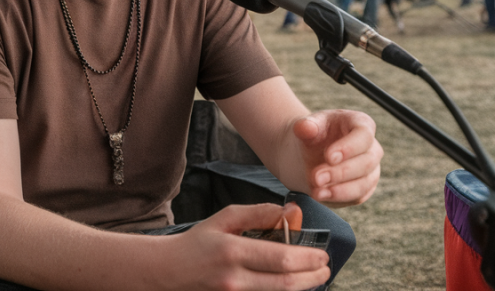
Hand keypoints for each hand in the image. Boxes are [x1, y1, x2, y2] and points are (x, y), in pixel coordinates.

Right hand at [162, 203, 329, 290]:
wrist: (168, 271)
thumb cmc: (198, 242)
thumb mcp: (224, 219)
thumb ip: (257, 214)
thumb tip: (288, 211)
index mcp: (232, 251)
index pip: (280, 259)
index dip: (307, 259)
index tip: (322, 255)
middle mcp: (234, 279)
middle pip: (284, 283)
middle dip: (311, 277)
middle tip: (325, 268)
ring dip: (301, 287)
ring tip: (314, 277)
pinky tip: (291, 284)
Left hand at [293, 110, 381, 206]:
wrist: (308, 155)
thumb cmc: (313, 135)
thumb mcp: (307, 126)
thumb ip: (305, 126)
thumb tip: (304, 127)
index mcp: (361, 123)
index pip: (364, 135)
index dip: (348, 147)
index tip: (329, 157)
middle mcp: (371, 147)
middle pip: (366, 162)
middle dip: (340, 172)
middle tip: (316, 178)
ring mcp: (371, 169)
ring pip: (364, 183)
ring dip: (340, 189)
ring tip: (316, 191)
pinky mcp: (365, 188)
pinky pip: (357, 196)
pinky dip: (338, 198)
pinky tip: (320, 195)